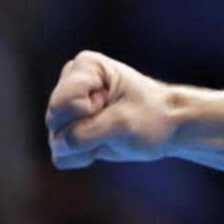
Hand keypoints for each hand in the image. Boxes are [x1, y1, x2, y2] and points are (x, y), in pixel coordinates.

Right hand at [45, 51, 176, 168]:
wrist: (168, 128)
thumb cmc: (152, 115)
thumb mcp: (122, 122)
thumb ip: (84, 133)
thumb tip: (59, 147)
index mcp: (85, 66)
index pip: (63, 102)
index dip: (88, 112)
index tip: (114, 103)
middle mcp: (71, 83)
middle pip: (55, 119)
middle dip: (86, 129)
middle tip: (114, 119)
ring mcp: (67, 109)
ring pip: (57, 139)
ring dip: (86, 145)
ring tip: (111, 131)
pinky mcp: (68, 131)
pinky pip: (61, 156)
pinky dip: (83, 156)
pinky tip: (102, 144)